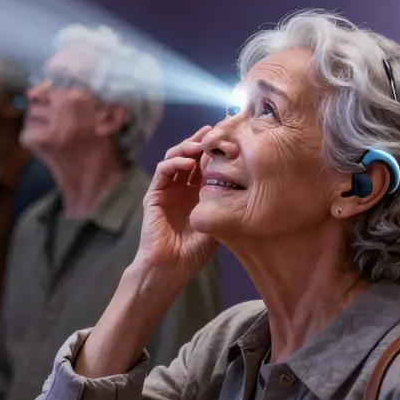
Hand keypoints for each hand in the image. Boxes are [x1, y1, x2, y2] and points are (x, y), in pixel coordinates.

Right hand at [138, 125, 220, 278]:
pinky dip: (173, 163)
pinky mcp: (154, 194)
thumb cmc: (195, 251)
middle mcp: (183, 187)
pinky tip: (185, 163)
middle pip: (191, 155)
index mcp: (199, 193)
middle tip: (214, 131)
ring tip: (199, 145)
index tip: (230, 136)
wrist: (171, 267)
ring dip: (186, 148)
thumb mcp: (218, 221)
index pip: (206, 163)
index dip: (215, 149)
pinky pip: (162, 172)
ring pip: (175, 158)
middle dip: (201, 141)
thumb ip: (225, 201)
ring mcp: (168, 189)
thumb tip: (246, 179)